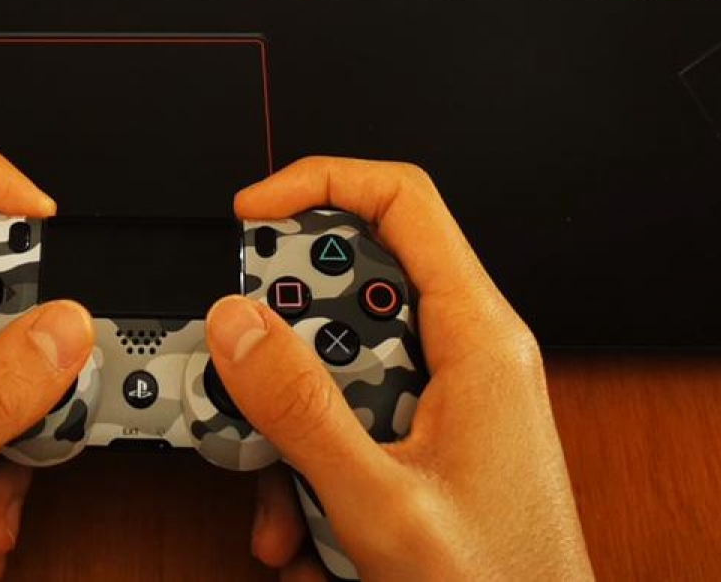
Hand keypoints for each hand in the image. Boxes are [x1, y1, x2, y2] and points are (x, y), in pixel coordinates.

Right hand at [205, 158, 592, 581]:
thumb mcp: (380, 501)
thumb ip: (301, 407)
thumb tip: (239, 322)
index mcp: (481, 337)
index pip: (401, 200)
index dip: (321, 182)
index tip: (250, 211)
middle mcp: (472, 352)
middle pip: (356, 287)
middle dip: (289, 341)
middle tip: (247, 384)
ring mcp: (455, 397)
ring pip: (345, 364)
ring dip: (296, 431)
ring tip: (282, 503)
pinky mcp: (436, 439)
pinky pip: (358, 419)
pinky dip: (318, 471)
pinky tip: (309, 538)